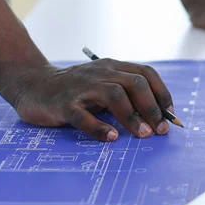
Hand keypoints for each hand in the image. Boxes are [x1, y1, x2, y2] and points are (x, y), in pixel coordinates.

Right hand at [13, 60, 173, 141]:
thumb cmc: (78, 90)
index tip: (170, 116)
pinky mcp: (64, 104)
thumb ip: (126, 96)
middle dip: (152, 107)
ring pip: (114, 95)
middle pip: (134, 83)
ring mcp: (82, 87)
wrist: (34, 85)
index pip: (146, 74)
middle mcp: (100, 73)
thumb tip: (157, 118)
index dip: (162, 94)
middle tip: (160, 130)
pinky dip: (99, 127)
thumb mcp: (104, 85)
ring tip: (143, 134)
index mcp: (113, 67)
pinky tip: (112, 137)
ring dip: (132, 116)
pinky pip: (83, 115)